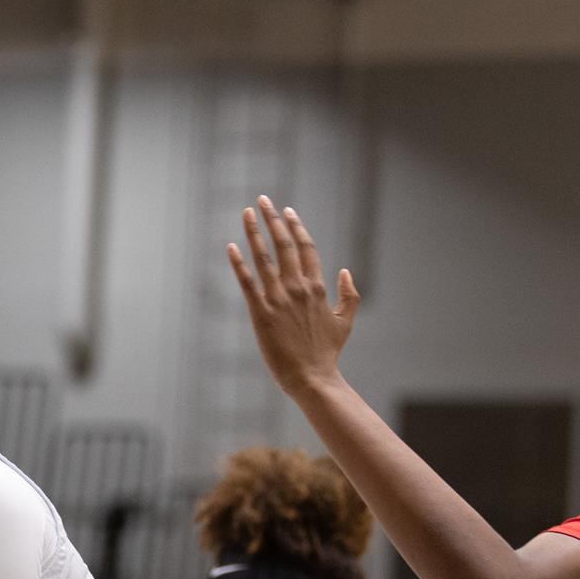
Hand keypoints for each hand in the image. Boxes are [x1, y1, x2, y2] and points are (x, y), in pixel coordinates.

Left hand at [227, 195, 360, 400]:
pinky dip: (238, 263)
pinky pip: (247, 282)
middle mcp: (297, 288)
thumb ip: (349, 295)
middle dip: (273, 219)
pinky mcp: (261, 314)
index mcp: (316, 287)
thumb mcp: (345, 322)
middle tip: (263, 200)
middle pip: (284, 245)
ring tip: (246, 213)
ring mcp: (278, 299)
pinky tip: (230, 246)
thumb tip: (346, 271)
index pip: (306, 247)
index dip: (295, 227)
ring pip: (264, 258)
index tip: (287, 211)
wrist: (312, 378)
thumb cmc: (327, 353)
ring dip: (254, 233)